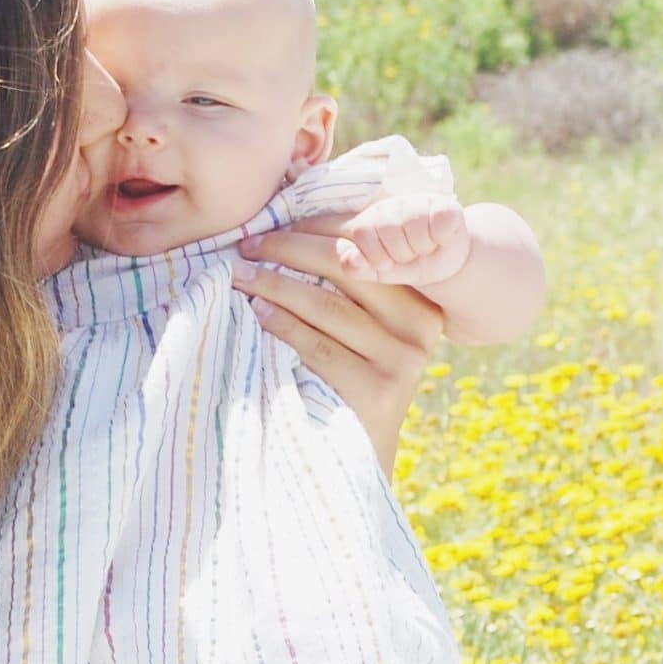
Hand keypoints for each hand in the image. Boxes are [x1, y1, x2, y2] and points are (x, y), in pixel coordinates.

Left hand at [229, 213, 444, 472]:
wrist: (359, 450)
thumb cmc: (351, 371)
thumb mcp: (362, 321)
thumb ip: (348, 275)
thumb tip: (293, 214)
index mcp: (421, 296)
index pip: (368, 243)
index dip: (316, 225)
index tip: (273, 219)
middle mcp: (421, 325)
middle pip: (347, 266)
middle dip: (289, 248)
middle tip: (248, 244)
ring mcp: (403, 359)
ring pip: (327, 304)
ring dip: (275, 284)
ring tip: (241, 275)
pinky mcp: (378, 391)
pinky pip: (317, 345)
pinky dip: (281, 323)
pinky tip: (256, 312)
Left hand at [335, 192, 469, 285]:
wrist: (444, 264)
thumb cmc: (409, 264)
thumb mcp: (382, 271)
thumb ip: (360, 267)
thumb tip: (347, 258)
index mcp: (371, 218)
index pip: (363, 232)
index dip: (377, 255)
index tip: (388, 262)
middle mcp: (393, 205)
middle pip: (389, 229)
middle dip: (401, 253)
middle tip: (411, 254)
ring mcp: (419, 202)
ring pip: (415, 227)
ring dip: (422, 247)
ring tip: (425, 248)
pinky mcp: (446, 206)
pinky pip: (440, 222)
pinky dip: (441, 237)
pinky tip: (441, 239)